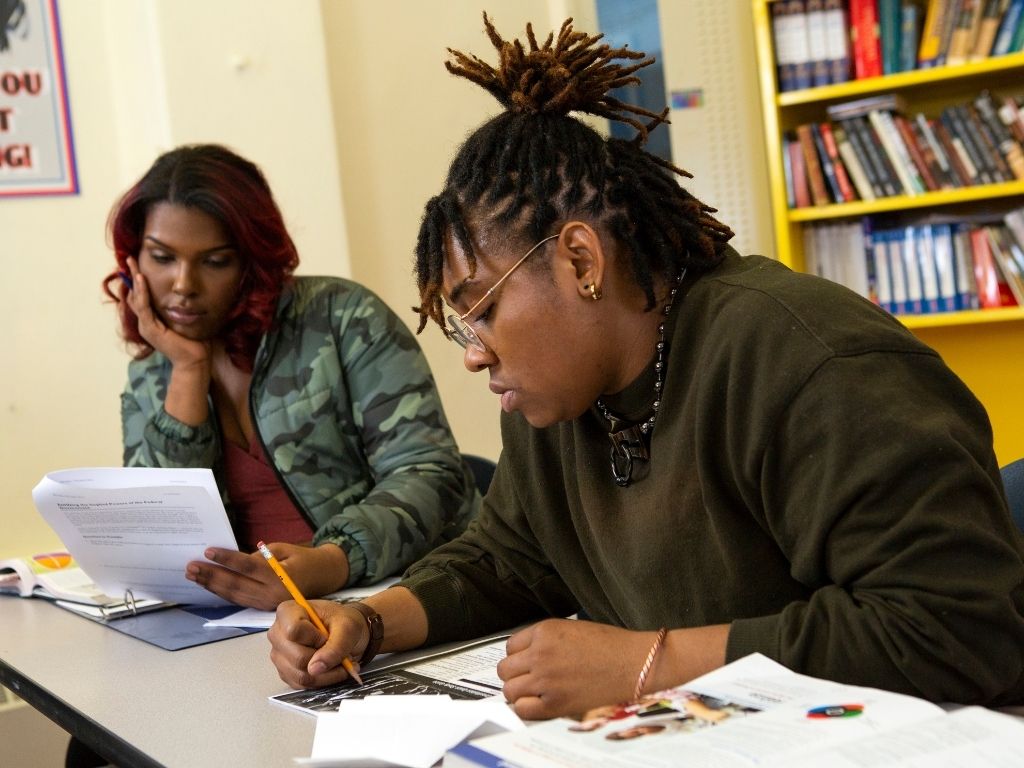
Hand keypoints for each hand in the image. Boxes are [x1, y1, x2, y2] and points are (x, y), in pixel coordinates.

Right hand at [125, 256, 210, 369]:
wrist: (195, 359)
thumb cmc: (194, 340)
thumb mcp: (185, 318)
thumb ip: (180, 307)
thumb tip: (186, 292)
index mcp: (152, 320)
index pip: (141, 296)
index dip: (138, 280)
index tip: (139, 264)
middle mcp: (146, 322)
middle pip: (134, 294)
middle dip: (132, 275)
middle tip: (130, 258)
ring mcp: (146, 326)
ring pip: (137, 298)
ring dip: (135, 280)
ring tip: (133, 264)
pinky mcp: (150, 329)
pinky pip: (144, 307)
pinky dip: (142, 292)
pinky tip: (141, 280)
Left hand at [184, 542, 348, 610]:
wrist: (324, 577)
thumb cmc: (303, 559)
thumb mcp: (284, 550)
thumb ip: (259, 557)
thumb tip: (233, 562)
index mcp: (281, 577)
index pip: (248, 567)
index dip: (227, 559)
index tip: (208, 551)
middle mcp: (273, 594)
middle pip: (236, 584)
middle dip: (212, 575)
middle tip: (191, 566)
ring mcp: (267, 604)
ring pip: (234, 595)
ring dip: (212, 585)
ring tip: (194, 576)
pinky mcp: (263, 608)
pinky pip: (239, 600)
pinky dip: (222, 593)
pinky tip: (209, 585)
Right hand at [268, 599, 368, 688]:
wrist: (346, 632)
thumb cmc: (344, 622)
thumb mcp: (348, 628)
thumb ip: (334, 646)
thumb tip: (315, 668)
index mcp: (288, 611)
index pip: (293, 631)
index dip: (315, 639)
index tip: (328, 636)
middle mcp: (278, 633)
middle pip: (297, 658)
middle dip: (324, 660)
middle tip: (340, 653)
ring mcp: (279, 654)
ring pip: (299, 675)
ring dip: (326, 674)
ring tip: (340, 663)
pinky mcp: (285, 671)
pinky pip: (301, 684)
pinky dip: (321, 680)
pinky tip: (331, 669)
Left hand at [497, 619, 657, 719]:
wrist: (635, 663)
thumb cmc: (611, 645)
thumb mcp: (572, 628)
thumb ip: (546, 640)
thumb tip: (528, 654)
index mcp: (545, 631)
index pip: (510, 646)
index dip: (519, 656)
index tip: (526, 662)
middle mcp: (540, 653)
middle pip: (505, 669)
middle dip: (516, 674)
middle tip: (529, 678)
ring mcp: (546, 679)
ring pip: (510, 690)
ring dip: (519, 692)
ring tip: (534, 692)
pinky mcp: (555, 702)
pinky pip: (522, 710)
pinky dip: (526, 709)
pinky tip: (539, 704)